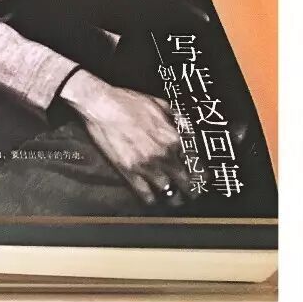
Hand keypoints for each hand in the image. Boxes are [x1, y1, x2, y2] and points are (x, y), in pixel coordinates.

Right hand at [58, 69, 189, 205]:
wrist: (101, 105)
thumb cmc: (126, 101)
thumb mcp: (159, 104)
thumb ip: (176, 119)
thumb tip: (185, 128)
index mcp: (173, 137)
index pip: (195, 162)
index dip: (199, 172)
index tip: (201, 177)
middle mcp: (163, 154)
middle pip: (184, 180)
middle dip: (191, 189)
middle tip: (193, 193)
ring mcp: (146, 165)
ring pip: (167, 190)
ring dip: (174, 197)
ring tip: (176, 200)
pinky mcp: (128, 170)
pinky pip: (144, 192)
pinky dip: (152, 198)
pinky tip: (154, 200)